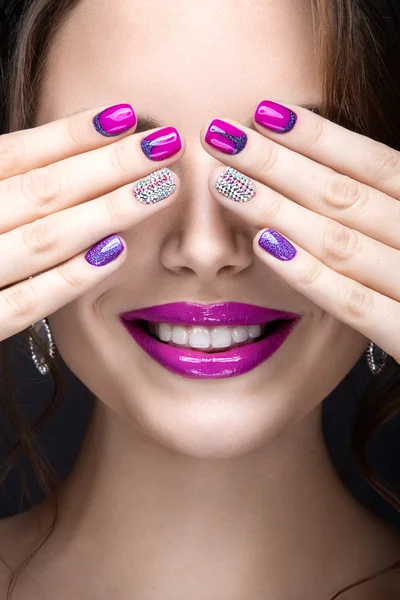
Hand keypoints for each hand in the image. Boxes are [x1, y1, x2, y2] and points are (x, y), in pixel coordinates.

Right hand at [0, 104, 182, 341]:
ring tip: (159, 189)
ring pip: (42, 239)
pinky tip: (117, 252)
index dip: (71, 134)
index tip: (126, 116)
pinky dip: (70, 277)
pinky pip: (25, 304)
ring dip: (106, 211)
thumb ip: (2, 186)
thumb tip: (62, 154)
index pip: (14, 155)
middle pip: (40, 190)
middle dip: (108, 166)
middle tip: (164, 145)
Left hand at [202, 101, 399, 363]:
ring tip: (224, 182)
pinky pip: (353, 304)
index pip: (376, 164)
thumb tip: (337, 172)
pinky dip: (308, 274)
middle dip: (278, 163)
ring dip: (278, 208)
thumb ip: (389, 210)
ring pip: (342, 241)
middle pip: (346, 195)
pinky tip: (265, 246)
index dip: (319, 136)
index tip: (265, 111)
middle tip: (221, 135)